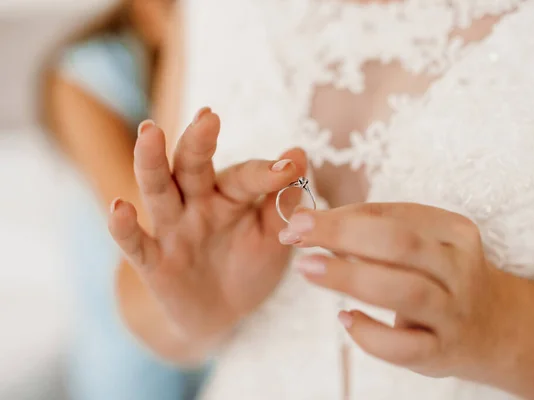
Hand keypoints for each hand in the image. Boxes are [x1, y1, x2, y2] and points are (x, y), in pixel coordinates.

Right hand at [108, 108, 306, 346]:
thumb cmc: (250, 266)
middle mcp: (198, 204)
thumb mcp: (274, 238)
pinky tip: (119, 207)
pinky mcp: (153, 262)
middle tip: (208, 117)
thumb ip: (283, 202)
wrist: (223, 314)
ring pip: (158, 191)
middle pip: (193, 167)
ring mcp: (172, 230)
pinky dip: (124, 227)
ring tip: (149, 133)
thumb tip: (299, 153)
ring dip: (152, 163)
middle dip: (199, 142)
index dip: (266, 173)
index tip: (290, 167)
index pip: (245, 177)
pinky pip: (135, 243)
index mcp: (230, 196)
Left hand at [280, 203, 518, 380]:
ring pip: (404, 290)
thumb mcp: (424, 244)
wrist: (497, 327)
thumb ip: (377, 231)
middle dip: (341, 234)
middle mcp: (459, 269)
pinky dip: (370, 333)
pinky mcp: (444, 352)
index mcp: (454, 231)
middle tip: (296, 233)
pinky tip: (345, 319)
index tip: (300, 218)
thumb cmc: (443, 276)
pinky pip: (406, 347)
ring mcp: (455, 312)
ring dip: (349, 276)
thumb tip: (312, 225)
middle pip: (400, 244)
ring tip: (307, 268)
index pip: (393, 215)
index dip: (342, 215)